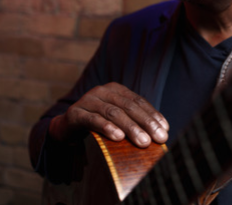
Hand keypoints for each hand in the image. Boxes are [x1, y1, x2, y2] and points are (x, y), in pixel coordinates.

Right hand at [48, 82, 169, 147]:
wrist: (66, 128)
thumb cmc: (97, 125)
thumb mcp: (116, 121)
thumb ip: (133, 122)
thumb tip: (160, 135)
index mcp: (115, 90)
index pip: (138, 101)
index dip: (153, 115)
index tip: (165, 130)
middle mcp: (102, 91)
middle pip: (128, 106)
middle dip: (146, 123)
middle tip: (158, 139)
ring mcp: (87, 100)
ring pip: (113, 113)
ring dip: (131, 128)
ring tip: (143, 142)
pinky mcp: (75, 113)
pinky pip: (93, 120)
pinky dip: (107, 127)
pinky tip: (118, 137)